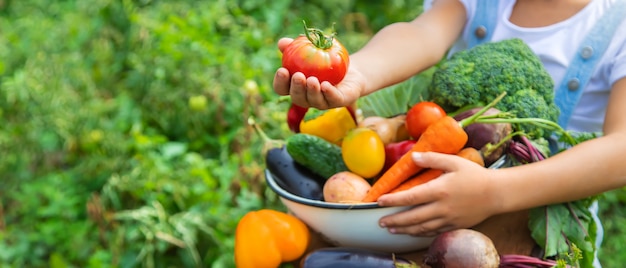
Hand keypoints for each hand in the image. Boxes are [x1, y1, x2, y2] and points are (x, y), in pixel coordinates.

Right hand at [272, 38, 365, 108]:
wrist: (351, 69)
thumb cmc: (325, 59)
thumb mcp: (310, 49)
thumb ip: (295, 46)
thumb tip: (282, 42)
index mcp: (297, 88)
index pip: (282, 89)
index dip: (280, 82)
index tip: (282, 70)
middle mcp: (308, 98)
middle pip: (298, 98)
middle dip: (296, 88)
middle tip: (298, 76)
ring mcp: (323, 102)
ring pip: (315, 101)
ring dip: (312, 91)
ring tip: (312, 80)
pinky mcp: (339, 101)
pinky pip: (333, 99)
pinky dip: (329, 93)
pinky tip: (325, 85)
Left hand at [377, 151, 500, 235]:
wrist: (497, 194)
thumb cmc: (475, 175)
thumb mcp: (454, 161)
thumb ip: (432, 158)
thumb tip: (413, 156)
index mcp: (439, 190)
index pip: (410, 197)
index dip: (392, 201)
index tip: (379, 202)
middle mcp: (441, 208)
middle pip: (412, 218)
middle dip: (394, 221)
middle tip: (380, 222)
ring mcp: (448, 219)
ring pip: (421, 228)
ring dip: (404, 230)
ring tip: (392, 230)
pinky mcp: (454, 226)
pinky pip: (433, 232)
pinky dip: (420, 233)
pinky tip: (413, 232)